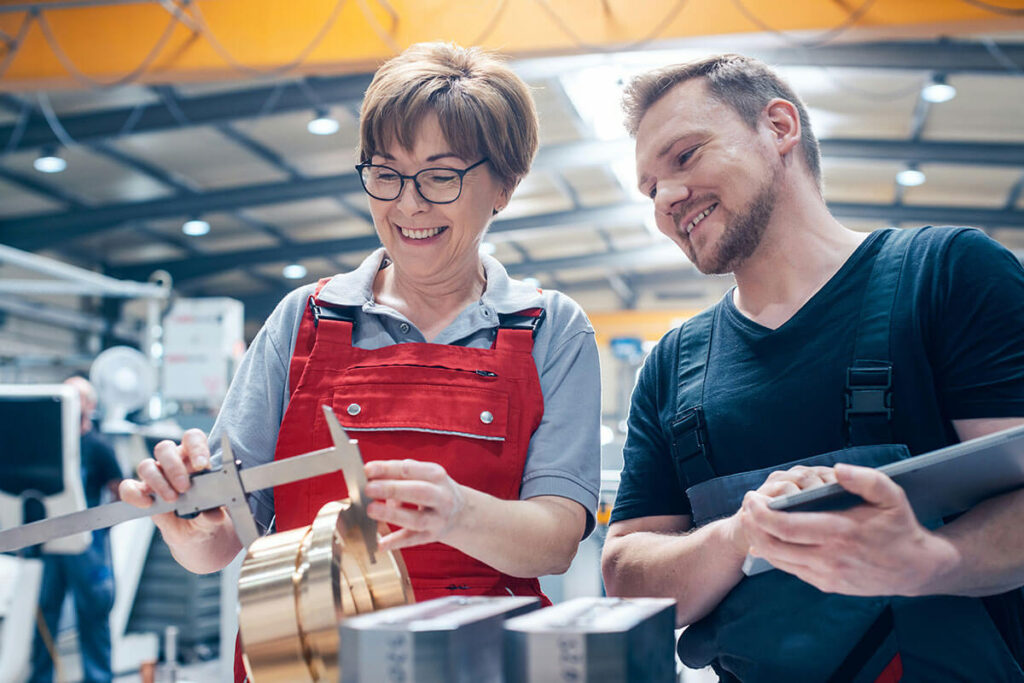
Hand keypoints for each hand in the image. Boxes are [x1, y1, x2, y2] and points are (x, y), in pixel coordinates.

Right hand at [118, 429, 227, 544]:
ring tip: (172, 499)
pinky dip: (134, 494)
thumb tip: (214, 514)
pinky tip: (147, 504)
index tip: (201, 465)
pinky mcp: (141, 494)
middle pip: (164, 448)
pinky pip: (129, 487)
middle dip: (174, 467)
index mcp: (195, 459)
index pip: (192, 438)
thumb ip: (214, 511)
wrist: (196, 534)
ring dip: (158, 482)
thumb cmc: (208, 515)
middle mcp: (173, 463)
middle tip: (184, 487)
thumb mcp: (214, 514)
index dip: (196, 448)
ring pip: (146, 465)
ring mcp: (156, 477)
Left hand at [363, 459, 465, 551]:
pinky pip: (413, 540)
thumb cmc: (434, 490)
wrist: (461, 513)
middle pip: (417, 492)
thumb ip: (400, 474)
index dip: (387, 469)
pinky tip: (380, 543)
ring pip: (416, 519)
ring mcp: (438, 519)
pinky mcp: (431, 536)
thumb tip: (371, 477)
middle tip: (368, 488)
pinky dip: (396, 542)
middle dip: (392, 489)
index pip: (410, 469)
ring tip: (371, 509)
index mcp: (436, 476)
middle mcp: (441, 497)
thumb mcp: (425, 475)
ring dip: (392, 514)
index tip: (367, 470)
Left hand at [741, 463, 957, 595]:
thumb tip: (837, 469)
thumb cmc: (900, 526)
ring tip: (754, 521)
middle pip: (774, 546)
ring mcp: (827, 575)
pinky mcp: (827, 585)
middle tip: (746, 507)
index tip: (750, 498)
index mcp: (840, 533)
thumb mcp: (891, 495)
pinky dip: (775, 555)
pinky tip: (771, 539)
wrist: (917, 568)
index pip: (786, 527)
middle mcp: (830, 558)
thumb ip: (865, 478)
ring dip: (760, 541)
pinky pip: (792, 570)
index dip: (761, 514)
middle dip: (753, 526)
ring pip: (778, 561)